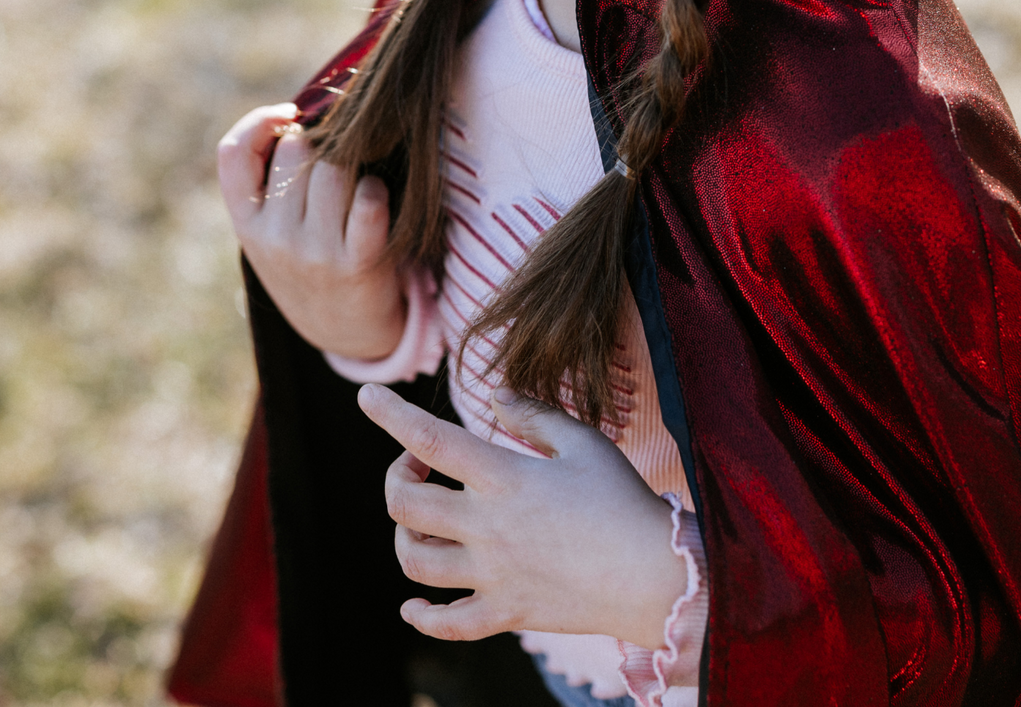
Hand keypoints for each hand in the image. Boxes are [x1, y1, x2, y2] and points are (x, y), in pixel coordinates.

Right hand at [217, 104, 406, 359]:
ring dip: (353, 164)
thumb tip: (292, 113)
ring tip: (355, 183)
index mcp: (247, 224)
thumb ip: (265, 182)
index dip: (259, 121)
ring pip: (334, 167)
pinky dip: (376, 190)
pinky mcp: (357, 263)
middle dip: (318, 143)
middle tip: (333, 160)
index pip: (231, 153)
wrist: (345, 333)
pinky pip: (369, 198)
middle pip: (296, 148)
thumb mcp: (268, 232)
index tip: (289, 116)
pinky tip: (374, 199)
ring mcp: (314, 252)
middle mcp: (274, 238)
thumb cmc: (308, 262)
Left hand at [359, 382, 684, 648]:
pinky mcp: (506, 614)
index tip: (366, 396)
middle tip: (416, 466)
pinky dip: (421, 618)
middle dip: (397, 477)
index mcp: (504, 477)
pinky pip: (447, 623)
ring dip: (403, 537)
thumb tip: (495, 397)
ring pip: (414, 563)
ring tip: (422, 522)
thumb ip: (533, 415)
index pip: (430, 439)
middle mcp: (488, 527)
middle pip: (404, 505)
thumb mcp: (583, 441)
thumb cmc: (622, 499)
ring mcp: (493, 575)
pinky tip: (412, 608)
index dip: (391, 415)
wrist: (654, 577)